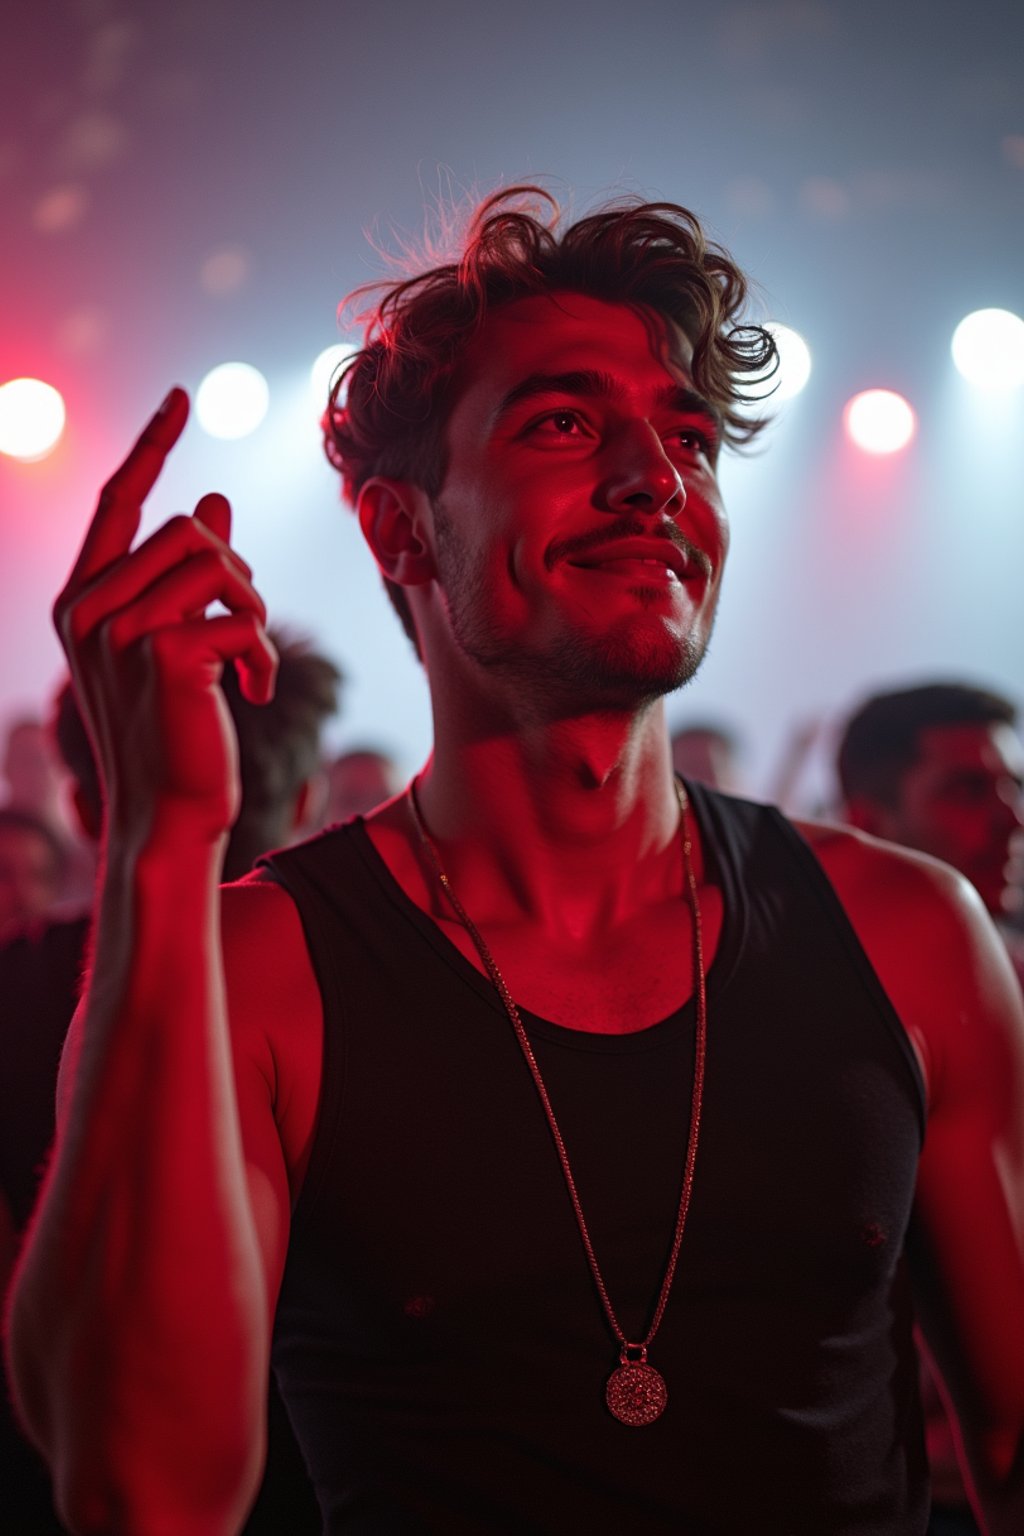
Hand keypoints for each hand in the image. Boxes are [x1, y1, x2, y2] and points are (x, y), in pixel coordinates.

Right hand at [53, 388, 277, 845]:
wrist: (170, 816)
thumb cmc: (176, 733)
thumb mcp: (180, 644)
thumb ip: (191, 575)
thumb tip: (214, 500)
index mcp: (82, 600)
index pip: (118, 503)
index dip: (152, 448)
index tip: (181, 399)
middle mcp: (86, 608)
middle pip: (188, 531)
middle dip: (237, 576)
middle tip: (246, 632)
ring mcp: (116, 629)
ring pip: (218, 564)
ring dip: (255, 611)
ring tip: (248, 661)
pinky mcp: (161, 653)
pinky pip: (243, 616)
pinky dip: (264, 655)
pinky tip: (255, 693)